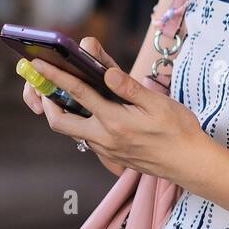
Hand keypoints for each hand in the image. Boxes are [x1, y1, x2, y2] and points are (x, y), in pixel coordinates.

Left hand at [29, 39, 215, 184]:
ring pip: (72, 131)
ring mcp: (106, 150)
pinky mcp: (111, 156)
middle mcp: (105, 138)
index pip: (77, 93)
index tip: (39, 64)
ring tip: (63, 93)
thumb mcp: (157, 103)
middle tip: (45, 85)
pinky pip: (87, 138)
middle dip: (47, 102)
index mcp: (115, 121)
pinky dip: (81, 122)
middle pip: (60, 122)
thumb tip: (105, 71)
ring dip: (63, 113)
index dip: (55, 75)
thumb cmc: (178, 130)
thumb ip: (128, 87)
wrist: (190, 164)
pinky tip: (90, 110)